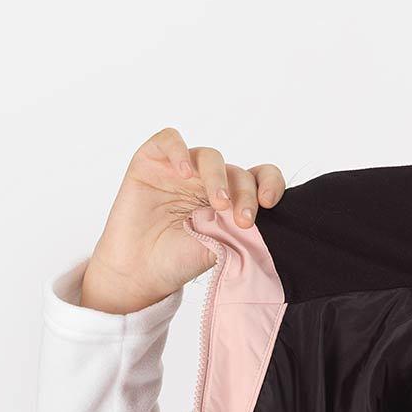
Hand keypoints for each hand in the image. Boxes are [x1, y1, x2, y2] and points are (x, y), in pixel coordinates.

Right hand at [77, 127, 285, 314]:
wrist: (141, 271)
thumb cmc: (179, 260)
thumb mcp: (221, 247)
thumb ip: (242, 229)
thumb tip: (267, 220)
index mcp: (231, 198)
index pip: (259, 178)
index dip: (270, 184)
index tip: (269, 203)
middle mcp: (207, 180)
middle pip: (237, 171)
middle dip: (245, 194)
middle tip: (242, 221)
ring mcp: (180, 169)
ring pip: (209, 156)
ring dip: (218, 178)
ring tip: (218, 205)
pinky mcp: (152, 161)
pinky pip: (169, 140)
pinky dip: (179, 151)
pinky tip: (185, 174)